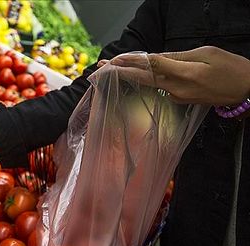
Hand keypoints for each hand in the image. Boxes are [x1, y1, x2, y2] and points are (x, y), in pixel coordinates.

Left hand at [98, 46, 249, 105]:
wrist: (247, 90)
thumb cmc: (231, 68)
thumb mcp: (206, 54)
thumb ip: (178, 56)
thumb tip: (156, 57)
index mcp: (184, 74)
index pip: (151, 65)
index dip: (131, 61)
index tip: (114, 59)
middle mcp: (177, 88)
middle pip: (143, 78)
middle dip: (120, 72)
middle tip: (100, 67)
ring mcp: (178, 97)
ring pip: (149, 83)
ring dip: (130, 76)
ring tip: (112, 70)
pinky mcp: (181, 100)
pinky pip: (159, 88)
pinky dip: (146, 81)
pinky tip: (136, 75)